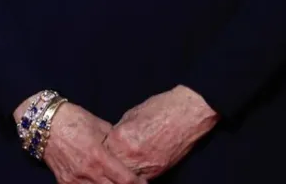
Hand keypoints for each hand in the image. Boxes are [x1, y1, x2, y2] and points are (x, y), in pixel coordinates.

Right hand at [39, 103, 146, 183]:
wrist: (42, 120)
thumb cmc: (72, 118)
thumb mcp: (99, 126)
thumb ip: (114, 141)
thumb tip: (127, 149)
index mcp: (99, 156)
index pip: (125, 179)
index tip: (144, 183)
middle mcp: (88, 171)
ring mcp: (75, 179)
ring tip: (113, 183)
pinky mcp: (64, 181)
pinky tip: (96, 183)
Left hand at [104, 86, 218, 178]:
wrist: (185, 114)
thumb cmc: (159, 109)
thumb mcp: (130, 117)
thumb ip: (118, 133)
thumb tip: (110, 142)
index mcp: (119, 138)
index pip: (102, 153)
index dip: (101, 154)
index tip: (99, 154)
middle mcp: (130, 154)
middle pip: (112, 167)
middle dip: (111, 165)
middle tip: (109, 163)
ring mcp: (145, 165)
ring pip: (126, 175)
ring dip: (124, 172)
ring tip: (122, 168)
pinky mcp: (159, 170)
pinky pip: (142, 177)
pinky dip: (138, 175)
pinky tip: (137, 170)